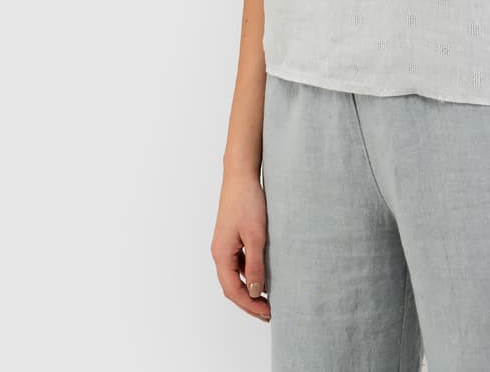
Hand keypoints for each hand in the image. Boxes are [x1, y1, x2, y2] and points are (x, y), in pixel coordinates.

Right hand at [210, 168, 271, 322]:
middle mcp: (220, 252)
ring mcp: (225, 245)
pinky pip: (239, 263)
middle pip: (232, 286)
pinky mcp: (232, 237)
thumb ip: (255, 265)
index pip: (232, 290)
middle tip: (269, 312)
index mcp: (221, 254)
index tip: (268, 313)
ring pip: (235, 275)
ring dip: (250, 289)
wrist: (241, 175)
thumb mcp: (256, 235)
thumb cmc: (247, 201)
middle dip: (249, 301)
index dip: (249, 305)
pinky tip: (264, 275)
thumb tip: (255, 292)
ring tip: (269, 298)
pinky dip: (250, 273)